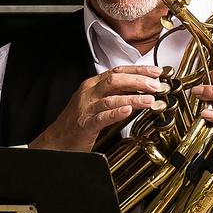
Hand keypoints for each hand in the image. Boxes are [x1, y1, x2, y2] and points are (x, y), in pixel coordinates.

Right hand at [28, 65, 165, 151]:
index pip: (118, 71)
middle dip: (138, 80)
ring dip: (133, 97)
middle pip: (115, 80)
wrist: (56, 142)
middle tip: (156, 85)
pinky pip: (102, 116)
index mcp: (93, 85)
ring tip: (149, 100)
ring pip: (111, 97)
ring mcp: (86, 108)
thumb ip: (116, 93)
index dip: (138, 70)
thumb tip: (140, 88)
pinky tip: (128, 111)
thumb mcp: (97, 102)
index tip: (155, 72)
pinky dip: (116, 112)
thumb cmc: (78, 122)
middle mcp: (89, 93)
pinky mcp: (85, 124)